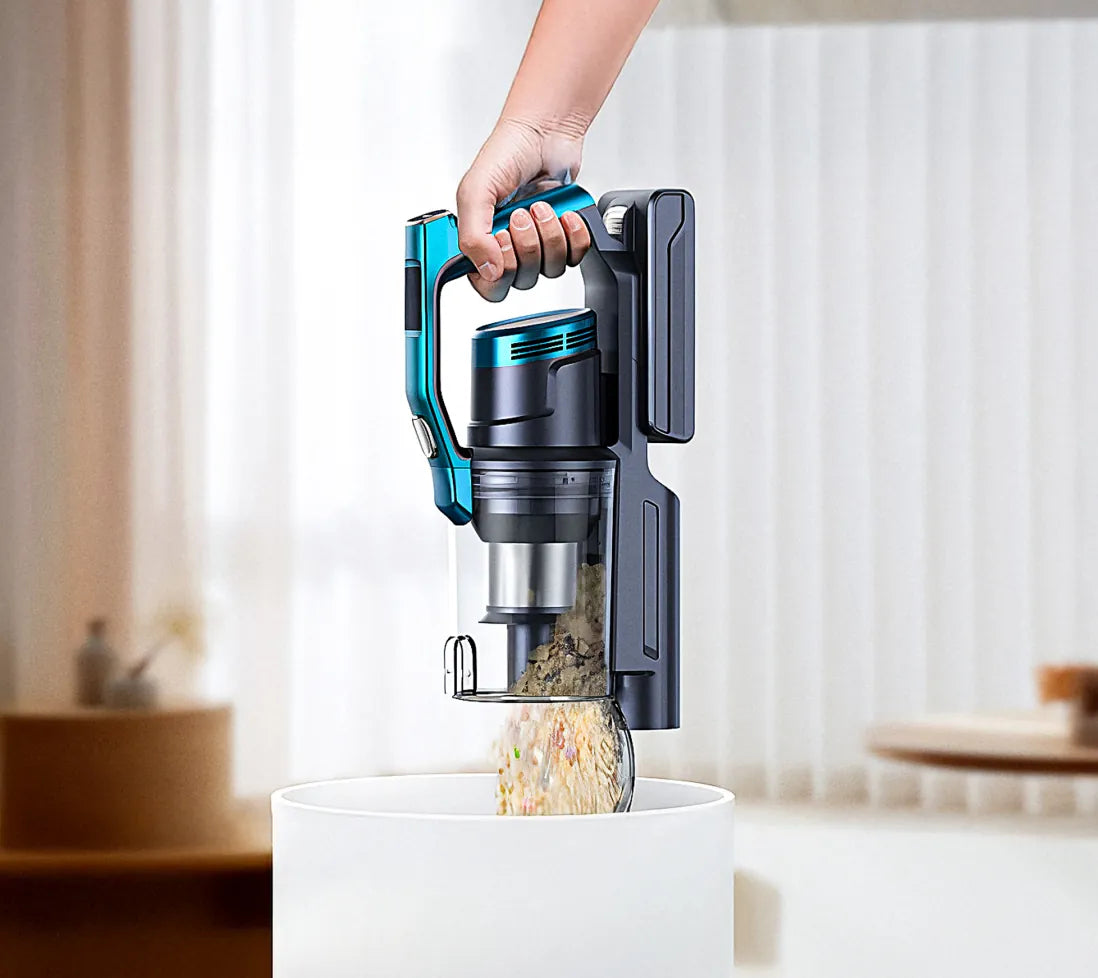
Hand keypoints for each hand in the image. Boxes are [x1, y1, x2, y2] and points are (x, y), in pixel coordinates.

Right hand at [457, 117, 591, 300]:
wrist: (545, 132)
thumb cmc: (507, 154)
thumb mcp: (476, 191)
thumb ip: (473, 236)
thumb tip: (489, 272)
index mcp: (480, 242)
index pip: (488, 286)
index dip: (499, 271)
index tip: (501, 239)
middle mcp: (509, 248)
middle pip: (522, 280)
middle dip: (526, 245)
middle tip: (522, 214)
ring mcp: (538, 244)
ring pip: (550, 270)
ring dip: (550, 236)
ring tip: (543, 207)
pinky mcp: (565, 238)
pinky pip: (574, 257)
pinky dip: (573, 236)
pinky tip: (564, 214)